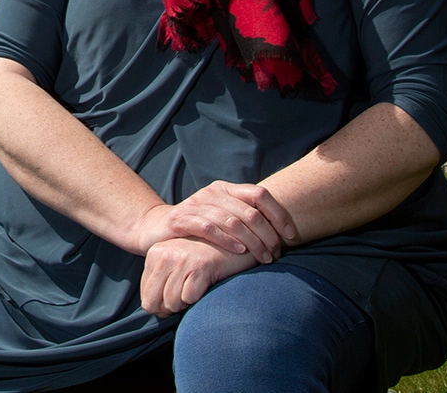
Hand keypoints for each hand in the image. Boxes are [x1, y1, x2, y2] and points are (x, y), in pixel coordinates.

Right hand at [133, 180, 296, 263]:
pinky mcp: (181, 220)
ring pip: (232, 221)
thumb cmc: (199, 228)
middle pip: (250, 212)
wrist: (157, 228)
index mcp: (226, 189)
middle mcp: (212, 193)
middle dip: (268, 236)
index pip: (260, 194)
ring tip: (262, 258)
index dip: (279, 214)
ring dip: (253, 242)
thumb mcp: (223, 217)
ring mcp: (195, 205)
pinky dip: (227, 240)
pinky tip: (239, 251)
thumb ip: (246, 218)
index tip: (290, 236)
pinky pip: (208, 228)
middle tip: (276, 255)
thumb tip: (284, 232)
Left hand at [139, 236, 254, 317]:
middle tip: (184, 303)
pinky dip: (197, 299)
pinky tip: (205, 285)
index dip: (160, 306)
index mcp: (155, 253)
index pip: (145, 295)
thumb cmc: (205, 257)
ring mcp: (181, 260)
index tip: (176, 301)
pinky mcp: (199, 267)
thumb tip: (154, 308)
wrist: (234, 239)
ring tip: (196, 290)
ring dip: (185, 305)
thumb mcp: (177, 262)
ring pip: (172, 303)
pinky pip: (189, 298)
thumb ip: (162, 279)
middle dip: (168, 311)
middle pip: (153, 303)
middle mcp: (164, 255)